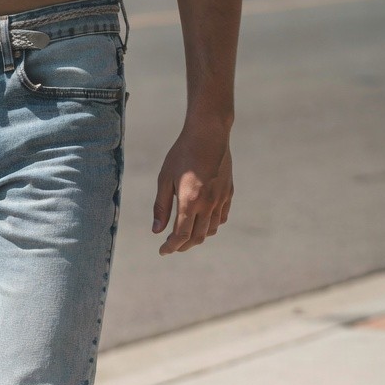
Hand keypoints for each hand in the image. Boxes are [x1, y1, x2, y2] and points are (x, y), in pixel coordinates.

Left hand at [152, 118, 233, 254]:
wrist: (209, 132)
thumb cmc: (182, 153)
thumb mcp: (165, 179)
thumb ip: (161, 207)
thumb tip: (156, 231)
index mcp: (190, 201)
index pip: (181, 235)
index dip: (171, 247)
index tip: (163, 251)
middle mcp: (207, 204)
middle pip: (196, 237)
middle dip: (183, 246)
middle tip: (172, 246)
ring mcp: (220, 199)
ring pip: (211, 230)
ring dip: (197, 237)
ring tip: (187, 236)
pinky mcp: (228, 192)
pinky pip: (222, 217)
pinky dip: (212, 225)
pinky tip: (203, 222)